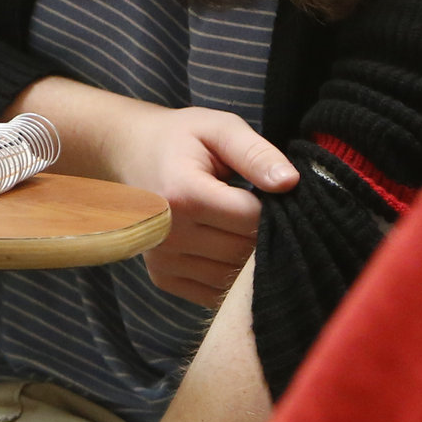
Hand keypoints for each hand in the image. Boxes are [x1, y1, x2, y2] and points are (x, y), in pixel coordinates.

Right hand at [17, 77, 297, 306]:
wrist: (131, 154)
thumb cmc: (181, 139)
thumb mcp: (219, 129)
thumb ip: (256, 154)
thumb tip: (290, 183)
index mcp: (183, 193)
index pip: (251, 219)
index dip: (271, 206)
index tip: (266, 190)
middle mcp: (168, 233)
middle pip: (243, 252)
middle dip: (261, 233)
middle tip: (255, 206)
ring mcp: (162, 259)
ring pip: (232, 278)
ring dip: (246, 257)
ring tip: (237, 224)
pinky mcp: (162, 276)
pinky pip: (214, 293)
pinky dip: (228, 276)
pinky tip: (223, 245)